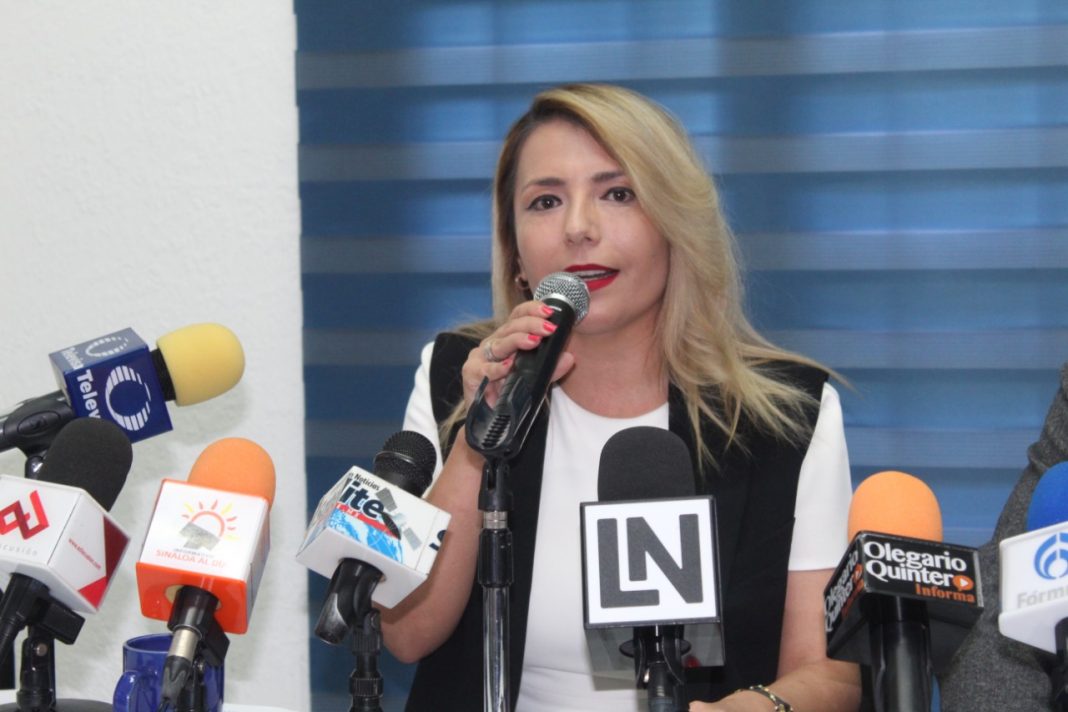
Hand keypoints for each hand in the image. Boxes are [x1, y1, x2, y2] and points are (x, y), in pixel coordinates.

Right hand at [460, 300, 575, 408]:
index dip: (532, 310)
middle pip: (510, 327)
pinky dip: (498, 368)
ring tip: (534, 341)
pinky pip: (486, 369)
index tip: (549, 311)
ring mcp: (480, 357)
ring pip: (499, 344)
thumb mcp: (535, 379)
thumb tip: (569, 358)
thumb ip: (551, 369)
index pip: (518, 316)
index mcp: (507, 338)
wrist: (490, 419)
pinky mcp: (472, 373)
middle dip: (531, 325)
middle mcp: (493, 343)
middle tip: (549, 328)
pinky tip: (508, 366)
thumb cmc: (510, 392)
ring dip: (517, 341)